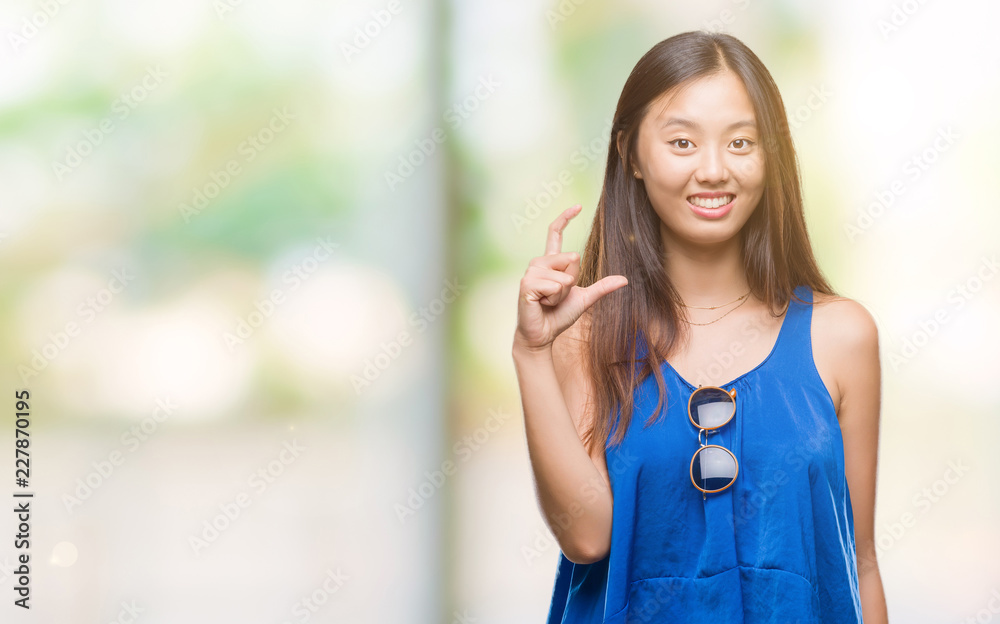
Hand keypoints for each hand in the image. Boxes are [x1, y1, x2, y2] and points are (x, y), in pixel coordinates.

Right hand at [514, 204, 627, 351]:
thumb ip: (602, 287)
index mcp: (550, 262)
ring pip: (565, 275)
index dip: (566, 218)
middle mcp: (539, 263)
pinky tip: (542, 304)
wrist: (543, 334)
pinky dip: (554, 298)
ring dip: (562, 293)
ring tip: (548, 301)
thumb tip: (624, 279)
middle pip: (573, 258)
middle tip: (557, 296)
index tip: (578, 205)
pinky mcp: (526, 284)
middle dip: (573, 281)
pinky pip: (555, 285)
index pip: (555, 233)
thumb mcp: (585, 298)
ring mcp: (531, 272)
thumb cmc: (559, 315)